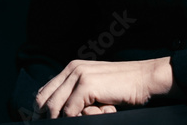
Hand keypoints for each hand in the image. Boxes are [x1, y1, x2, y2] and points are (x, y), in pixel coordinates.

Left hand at [34, 57, 173, 118]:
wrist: (146, 79)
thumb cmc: (124, 88)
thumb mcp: (96, 87)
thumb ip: (78, 93)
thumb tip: (61, 112)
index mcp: (72, 67)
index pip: (45, 90)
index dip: (40, 109)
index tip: (42, 122)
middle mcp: (72, 69)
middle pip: (44, 98)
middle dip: (45, 117)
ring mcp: (79, 76)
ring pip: (54, 106)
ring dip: (59, 120)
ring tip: (69, 124)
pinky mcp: (87, 85)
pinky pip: (69, 111)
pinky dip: (73, 120)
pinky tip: (85, 119)